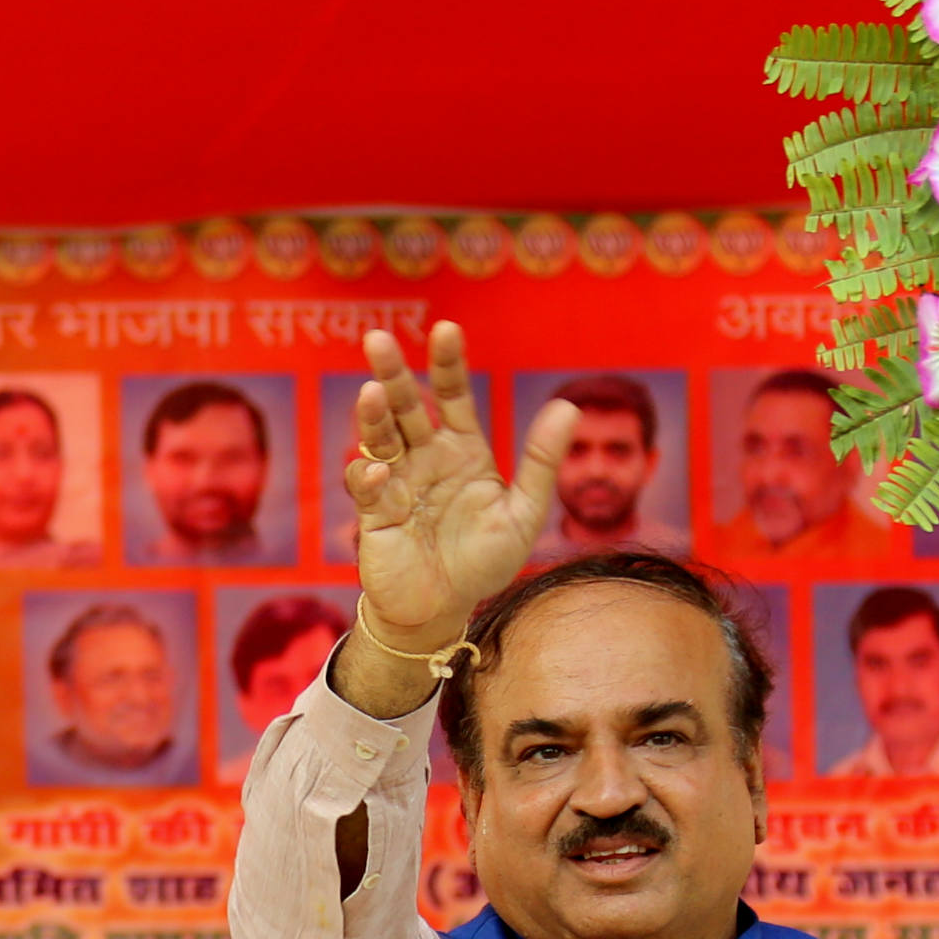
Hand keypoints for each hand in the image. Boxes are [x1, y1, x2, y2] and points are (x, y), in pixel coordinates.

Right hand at [336, 321, 570, 703]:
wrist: (444, 609)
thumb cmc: (484, 562)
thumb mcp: (524, 512)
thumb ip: (541, 460)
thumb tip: (570, 407)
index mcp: (462, 451)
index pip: (451, 395)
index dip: (448, 364)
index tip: (445, 330)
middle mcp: (425, 459)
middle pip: (406, 406)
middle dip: (392, 372)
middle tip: (377, 339)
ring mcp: (397, 485)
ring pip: (379, 438)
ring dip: (372, 416)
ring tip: (371, 391)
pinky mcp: (375, 516)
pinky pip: (368, 488)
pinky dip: (369, 478)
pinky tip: (377, 474)